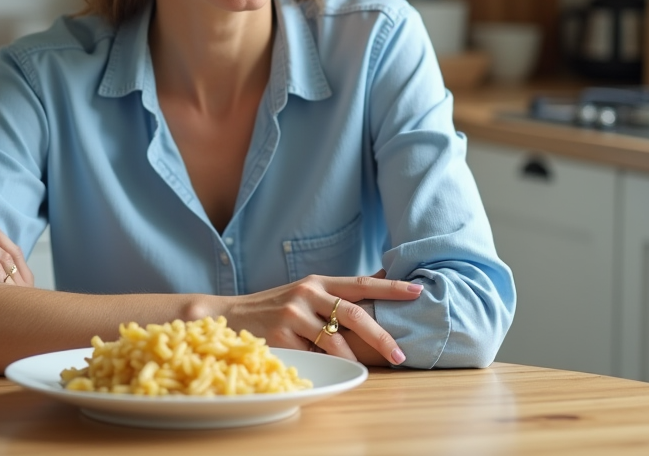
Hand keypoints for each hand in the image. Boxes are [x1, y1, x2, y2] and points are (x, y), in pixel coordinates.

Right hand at [214, 271, 421, 364]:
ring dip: (355, 357)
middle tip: (401, 353)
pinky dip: (327, 364)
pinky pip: (313, 356)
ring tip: (369, 368)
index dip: (392, 287)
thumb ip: (340, 292)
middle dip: (381, 335)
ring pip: (335, 340)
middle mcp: (307, 293)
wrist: (230, 316)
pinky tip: (334, 369)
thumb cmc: (277, 306)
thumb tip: (381, 279)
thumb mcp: (308, 291)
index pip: (362, 282)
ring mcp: (293, 315)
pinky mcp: (281, 337)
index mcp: (319, 282)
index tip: (418, 291)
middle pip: (354, 314)